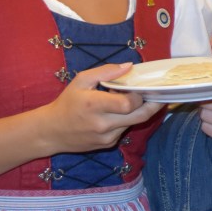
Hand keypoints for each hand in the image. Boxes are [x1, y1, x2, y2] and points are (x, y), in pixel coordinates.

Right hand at [40, 64, 164, 153]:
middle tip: (160, 96)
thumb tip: (129, 66)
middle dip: (153, 105)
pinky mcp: (107, 144)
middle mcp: (102, 124)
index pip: (128, 103)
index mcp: (94, 105)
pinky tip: (118, 113)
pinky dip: (126, 120)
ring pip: (133, 123)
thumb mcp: (81, 80)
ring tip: (132, 100)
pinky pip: (124, 130)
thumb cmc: (67, 102)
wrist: (51, 131)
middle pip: (140, 116)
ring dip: (137, 111)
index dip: (138, 95)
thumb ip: (106, 71)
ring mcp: (106, 137)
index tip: (139, 87)